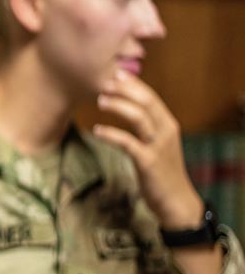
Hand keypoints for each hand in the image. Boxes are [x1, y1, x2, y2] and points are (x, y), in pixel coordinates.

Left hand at [92, 69, 202, 229]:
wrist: (175, 201)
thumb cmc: (160, 170)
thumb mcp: (155, 143)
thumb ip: (145, 125)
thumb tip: (126, 105)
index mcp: (167, 124)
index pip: (150, 96)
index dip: (133, 84)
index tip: (115, 72)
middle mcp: (165, 131)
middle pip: (147, 102)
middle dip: (125, 89)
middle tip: (104, 81)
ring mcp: (158, 146)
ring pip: (140, 118)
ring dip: (119, 106)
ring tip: (100, 100)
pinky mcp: (148, 162)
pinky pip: (128, 143)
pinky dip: (112, 134)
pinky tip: (97, 130)